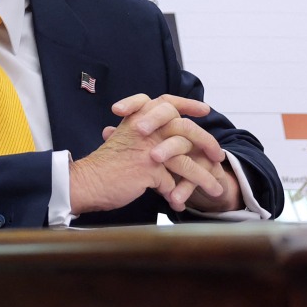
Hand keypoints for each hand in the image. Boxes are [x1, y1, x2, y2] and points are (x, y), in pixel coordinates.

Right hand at [69, 94, 225, 213]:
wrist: (87, 181)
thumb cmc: (104, 165)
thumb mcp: (123, 140)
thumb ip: (142, 136)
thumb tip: (166, 142)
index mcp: (137, 118)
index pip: (166, 103)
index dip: (187, 104)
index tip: (204, 110)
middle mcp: (144, 128)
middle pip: (186, 128)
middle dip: (207, 142)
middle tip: (218, 155)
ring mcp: (148, 148)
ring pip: (186, 160)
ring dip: (204, 177)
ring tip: (215, 188)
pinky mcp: (149, 169)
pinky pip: (174, 184)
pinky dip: (179, 195)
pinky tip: (181, 204)